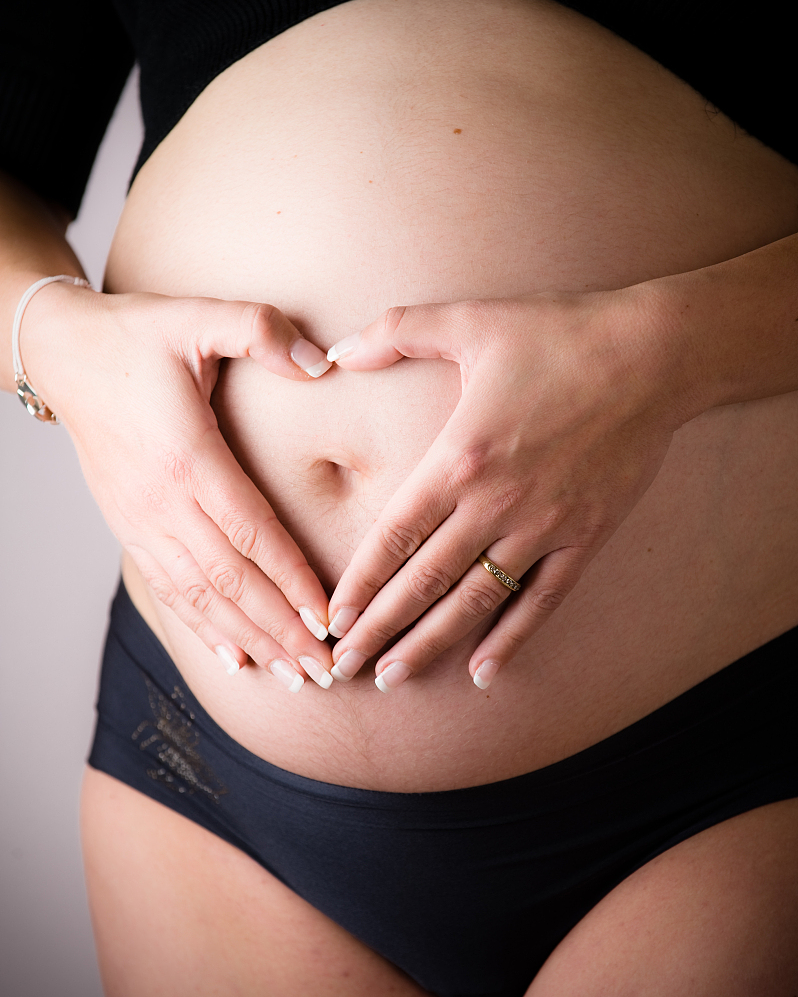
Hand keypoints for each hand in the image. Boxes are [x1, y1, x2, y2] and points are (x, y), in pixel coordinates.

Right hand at [25, 283, 335, 689]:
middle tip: (324, 670)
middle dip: (280, 628)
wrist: (64, 354)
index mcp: (188, 457)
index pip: (251, 532)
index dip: (292, 578)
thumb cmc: (137, 336)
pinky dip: (201, 627)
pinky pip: (167, 589)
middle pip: (230, 580)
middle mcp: (162, 501)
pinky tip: (233, 655)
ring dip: (248, 638)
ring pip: (199, 596)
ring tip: (290, 674)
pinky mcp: (128, 527)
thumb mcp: (198, 315)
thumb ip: (261, 330)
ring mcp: (141, 521)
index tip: (329, 617)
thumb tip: (323, 361)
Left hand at [324, 288, 692, 689]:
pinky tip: (481, 672)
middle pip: (424, 583)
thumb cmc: (558, 334)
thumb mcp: (470, 319)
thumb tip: (338, 351)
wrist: (653, 355)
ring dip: (429, 644)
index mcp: (458, 459)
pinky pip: (542, 601)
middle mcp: (495, 503)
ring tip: (393, 677)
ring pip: (475, 602)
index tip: (330, 621)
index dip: (359, 585)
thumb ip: (395, 332)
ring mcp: (543, 527)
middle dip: (378, 629)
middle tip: (342, 667)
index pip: (394, 538)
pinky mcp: (585, 537)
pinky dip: (511, 639)